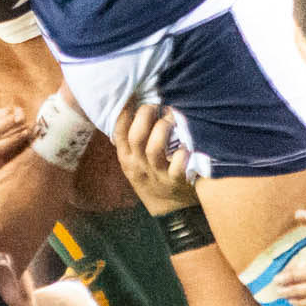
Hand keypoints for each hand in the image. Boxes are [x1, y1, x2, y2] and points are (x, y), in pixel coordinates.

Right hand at [113, 101, 196, 215]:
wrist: (170, 212)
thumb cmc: (152, 177)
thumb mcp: (135, 162)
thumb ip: (133, 140)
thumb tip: (136, 104)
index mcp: (126, 158)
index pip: (119, 132)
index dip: (124, 110)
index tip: (133, 93)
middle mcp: (138, 166)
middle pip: (136, 136)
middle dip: (146, 114)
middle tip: (155, 104)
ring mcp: (157, 175)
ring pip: (154, 148)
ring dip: (163, 128)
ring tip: (171, 117)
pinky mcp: (175, 182)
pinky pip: (177, 166)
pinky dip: (182, 153)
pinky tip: (186, 144)